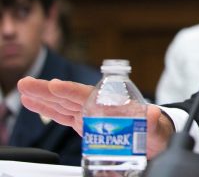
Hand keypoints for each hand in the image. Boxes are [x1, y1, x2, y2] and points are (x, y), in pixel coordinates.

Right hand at [18, 77, 174, 157]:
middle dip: (47, 90)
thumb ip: (151, 121)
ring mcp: (88, 113)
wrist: (153, 135)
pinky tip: (33, 103)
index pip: (88, 94)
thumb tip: (150, 114)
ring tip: (24, 90)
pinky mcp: (83, 122)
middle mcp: (97, 105)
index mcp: (111, 103)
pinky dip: (48, 109)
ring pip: (61, 104)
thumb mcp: (154, 125)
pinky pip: (62, 114)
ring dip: (42, 98)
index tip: (56, 85)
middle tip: (27, 83)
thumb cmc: (154, 128)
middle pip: (69, 96)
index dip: (71, 90)